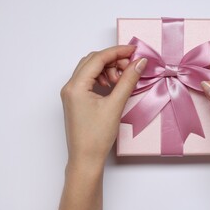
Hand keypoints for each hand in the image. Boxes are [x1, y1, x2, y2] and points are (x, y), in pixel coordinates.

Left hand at [60, 45, 146, 167]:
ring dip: (108, 69)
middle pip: (92, 61)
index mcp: (76, 86)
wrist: (86, 159)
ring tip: (121, 80)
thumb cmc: (97, 137)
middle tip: (131, 67)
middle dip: (113, 60)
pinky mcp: (76, 100)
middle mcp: (70, 87)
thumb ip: (128, 81)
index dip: (117, 52)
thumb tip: (139, 63)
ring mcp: (72, 94)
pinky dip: (102, 78)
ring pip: (90, 69)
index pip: (98, 58)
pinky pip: (89, 80)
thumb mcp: (115, 105)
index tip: (134, 51)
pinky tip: (113, 86)